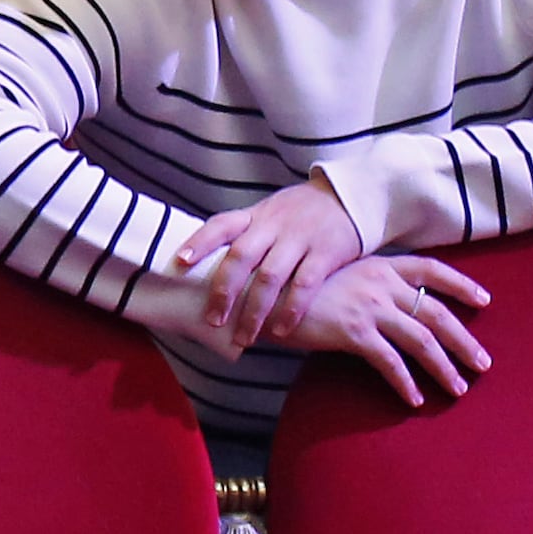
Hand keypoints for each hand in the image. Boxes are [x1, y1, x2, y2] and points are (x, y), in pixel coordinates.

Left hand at [183, 177, 368, 354]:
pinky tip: (282, 329)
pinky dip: (292, 308)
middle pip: (241, 257)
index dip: (199, 242)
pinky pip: (306, 284)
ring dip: (255, 310)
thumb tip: (207, 263)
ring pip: (270, 276)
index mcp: (256, 215)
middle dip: (224, 291)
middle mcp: (274, 225)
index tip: (181, 262)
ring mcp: (300, 238)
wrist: (351, 197)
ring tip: (245, 336)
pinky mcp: (327, 252)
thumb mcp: (271, 213)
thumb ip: (246, 234)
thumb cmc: (302, 213)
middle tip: (213, 321)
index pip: (221, 224)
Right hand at [270, 253, 493, 406]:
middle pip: (437, 313)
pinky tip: (414, 399)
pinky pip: (390, 362)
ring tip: (458, 387)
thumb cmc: (290, 285)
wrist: (257, 287)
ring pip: (422, 340)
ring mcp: (368, 305)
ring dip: (444, 367)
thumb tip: (383, 307)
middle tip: (483, 364)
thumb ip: (363, 287)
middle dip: (464, 340)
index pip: (431, 269)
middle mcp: (379, 281)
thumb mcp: (334, 276)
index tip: (484, 299)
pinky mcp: (353, 330)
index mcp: (378, 264)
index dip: (460, 284)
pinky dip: (406, 383)